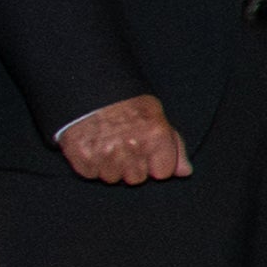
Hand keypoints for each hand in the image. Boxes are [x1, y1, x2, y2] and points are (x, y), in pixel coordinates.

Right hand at [57, 94, 190, 186]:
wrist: (89, 88)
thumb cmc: (126, 103)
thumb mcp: (157, 116)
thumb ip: (174, 145)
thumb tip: (185, 172)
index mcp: (155, 135)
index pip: (163, 173)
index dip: (154, 163)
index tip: (145, 151)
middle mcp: (131, 146)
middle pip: (136, 178)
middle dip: (131, 166)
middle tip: (122, 146)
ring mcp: (105, 153)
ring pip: (112, 178)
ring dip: (109, 166)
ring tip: (105, 145)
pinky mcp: (81, 156)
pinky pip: (90, 174)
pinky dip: (89, 164)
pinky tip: (91, 147)